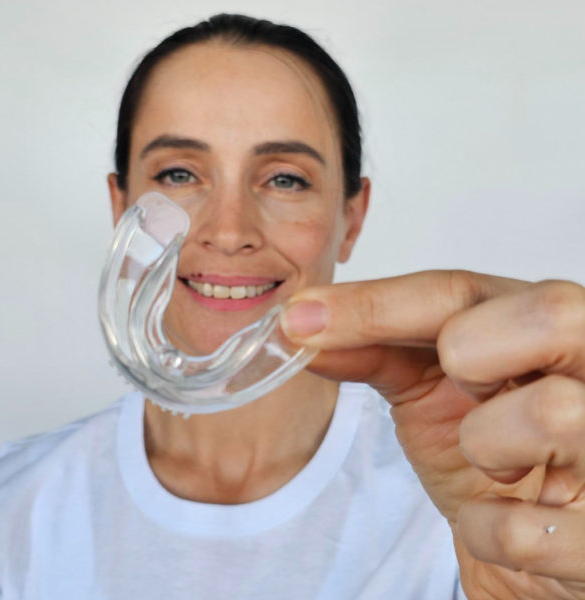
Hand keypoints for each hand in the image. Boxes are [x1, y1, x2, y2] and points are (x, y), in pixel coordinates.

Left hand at [281, 270, 584, 598]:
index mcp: (550, 323)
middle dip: (471, 355)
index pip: (465, 291)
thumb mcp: (430, 386)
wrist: (529, 536)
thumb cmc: (485, 448)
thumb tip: (300, 325)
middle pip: (547, 314)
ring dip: (485, 447)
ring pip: (549, 413)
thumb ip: (374, 347)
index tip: (302, 318)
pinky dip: (488, 528)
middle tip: (464, 387)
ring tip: (494, 462)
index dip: (377, 304)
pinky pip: (529, 528)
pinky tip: (502, 517)